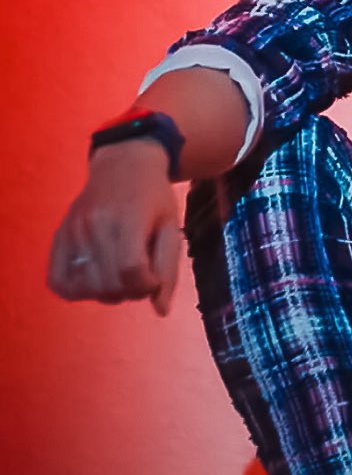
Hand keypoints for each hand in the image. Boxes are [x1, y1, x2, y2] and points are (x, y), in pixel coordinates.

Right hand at [47, 140, 181, 315]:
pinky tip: (95, 276)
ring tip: (119, 273)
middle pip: (107, 284)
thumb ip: (168, 268)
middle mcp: (95, 224)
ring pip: (84, 288)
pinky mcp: (58, 236)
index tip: (154, 278)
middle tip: (140, 275)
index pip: (130, 270)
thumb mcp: (171, 226)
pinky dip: (77, 290)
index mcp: (129, 218)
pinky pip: (58, 282)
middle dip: (130, 291)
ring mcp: (72, 230)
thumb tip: (160, 310)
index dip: (146, 285)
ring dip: (106, 292)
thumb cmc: (154, 197)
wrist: (124, 163)